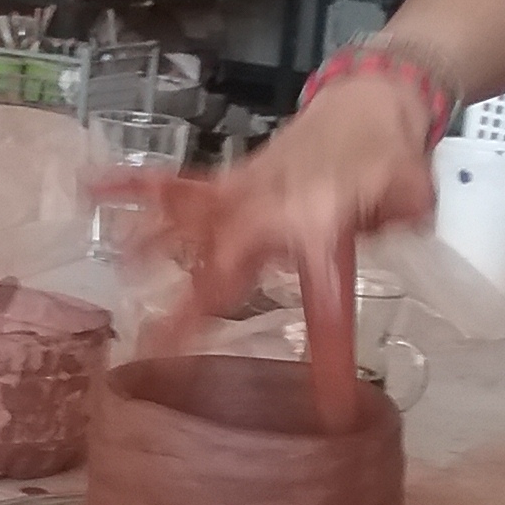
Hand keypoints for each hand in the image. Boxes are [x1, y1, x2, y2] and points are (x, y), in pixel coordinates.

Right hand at [121, 74, 437, 324]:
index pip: (325, 296)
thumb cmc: (391, 157)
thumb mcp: (415, 198)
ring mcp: (247, 189)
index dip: (327, 351)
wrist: (368, 99)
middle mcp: (274, 206)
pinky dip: (134, 185)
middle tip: (159, 349)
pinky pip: (178, 185)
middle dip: (193, 309)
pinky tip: (90, 186)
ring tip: (114, 277)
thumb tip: (397, 233)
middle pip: (227, 263)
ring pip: (189, 222)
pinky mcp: (232, 179)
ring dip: (149, 250)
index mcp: (325, 221)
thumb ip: (403, 221)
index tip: (328, 405)